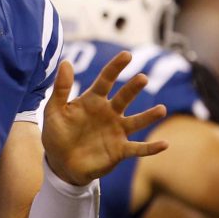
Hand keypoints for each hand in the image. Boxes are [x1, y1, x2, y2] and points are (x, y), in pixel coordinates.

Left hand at [41, 51, 167, 186]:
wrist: (60, 162)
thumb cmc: (57, 133)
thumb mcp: (54, 110)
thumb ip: (61, 88)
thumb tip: (65, 62)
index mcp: (93, 100)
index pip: (106, 79)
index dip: (116, 67)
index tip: (127, 55)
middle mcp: (109, 113)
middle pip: (124, 97)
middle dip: (133, 88)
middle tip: (142, 78)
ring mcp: (116, 131)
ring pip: (136, 121)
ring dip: (149, 116)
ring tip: (161, 109)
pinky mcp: (120, 150)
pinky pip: (138, 148)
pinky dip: (150, 148)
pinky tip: (164, 144)